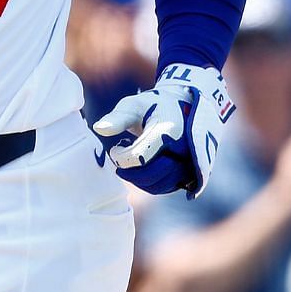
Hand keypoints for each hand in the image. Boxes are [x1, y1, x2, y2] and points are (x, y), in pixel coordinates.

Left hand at [92, 64, 234, 197]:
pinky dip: (152, 183)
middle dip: (130, 172)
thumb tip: (99, 128)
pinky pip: (168, 187)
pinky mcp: (191, 173)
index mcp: (168, 131)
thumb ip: (118, 117)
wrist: (184, 108)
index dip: (120, 156)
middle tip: (121, 159)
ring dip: (140, 179)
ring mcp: (191, 163)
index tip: (116, 147)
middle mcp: (184, 150)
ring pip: (159, 186)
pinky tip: (145, 167)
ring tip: (133, 161)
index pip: (138, 157)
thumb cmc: (153, 106)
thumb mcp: (134, 105)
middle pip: (150, 176)